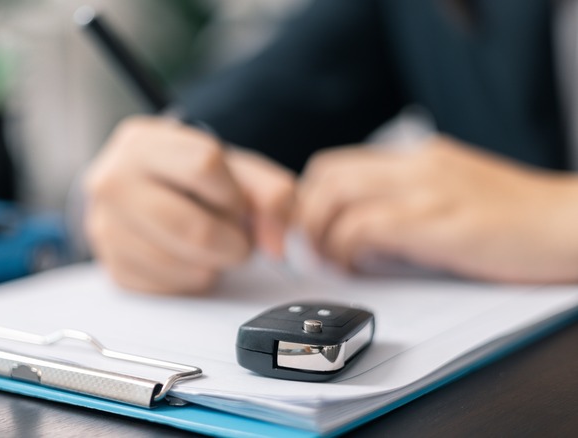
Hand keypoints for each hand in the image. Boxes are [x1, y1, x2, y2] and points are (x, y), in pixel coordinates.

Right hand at [84, 116, 294, 293]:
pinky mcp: (113, 268)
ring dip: (212, 264)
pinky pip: (168, 288)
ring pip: (182, 265)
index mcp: (142, 143)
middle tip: (234, 238)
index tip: (234, 203)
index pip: (205, 165)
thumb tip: (277, 244)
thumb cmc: (191, 180)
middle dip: (232, 242)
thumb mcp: (235, 168)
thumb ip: (271, 194)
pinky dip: (191, 280)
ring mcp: (105, 227)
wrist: (147, 193)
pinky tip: (188, 258)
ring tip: (209, 246)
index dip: (233, 194)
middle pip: (194, 228)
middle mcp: (112, 181)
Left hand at [296, 135, 577, 282]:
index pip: (337, 164)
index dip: (310, 198)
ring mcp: (427, 190)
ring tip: (332, 262)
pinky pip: (366, 226)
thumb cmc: (519, 220)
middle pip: (326, 175)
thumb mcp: (455, 195)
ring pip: (337, 196)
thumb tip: (363, 231)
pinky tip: (358, 267)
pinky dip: (348, 249)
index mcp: (419, 158)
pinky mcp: (438, 222)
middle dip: (306, 215)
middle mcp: (417, 165)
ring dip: (322, 234)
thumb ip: (410, 202)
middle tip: (312, 249)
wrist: (573, 224)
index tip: (310, 230)